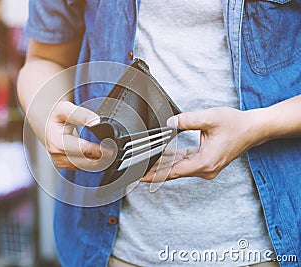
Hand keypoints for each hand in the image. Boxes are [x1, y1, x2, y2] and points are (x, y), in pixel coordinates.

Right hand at [45, 101, 111, 169]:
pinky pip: (81, 167)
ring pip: (84, 166)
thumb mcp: (66, 109)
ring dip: (97, 162)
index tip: (111, 149)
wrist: (44, 122)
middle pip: (85, 162)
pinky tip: (98, 156)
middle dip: (101, 158)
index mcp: (57, 142)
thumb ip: (81, 115)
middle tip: (114, 152)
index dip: (99, 150)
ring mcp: (60, 162)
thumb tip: (96, 121)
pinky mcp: (64, 165)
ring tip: (109, 154)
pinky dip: (91, 162)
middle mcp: (57, 155)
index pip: (83, 150)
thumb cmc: (54, 115)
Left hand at [141, 107, 266, 181]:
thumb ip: (187, 120)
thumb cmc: (236, 125)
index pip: (174, 172)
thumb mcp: (210, 118)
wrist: (253, 129)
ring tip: (144, 162)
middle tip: (136, 169)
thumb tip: (170, 122)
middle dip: (154, 170)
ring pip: (178, 168)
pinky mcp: (206, 162)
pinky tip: (161, 156)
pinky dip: (173, 160)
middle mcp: (205, 169)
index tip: (141, 177)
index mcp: (205, 162)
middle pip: (173, 172)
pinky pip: (185, 163)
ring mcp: (205, 167)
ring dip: (162, 165)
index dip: (155, 175)